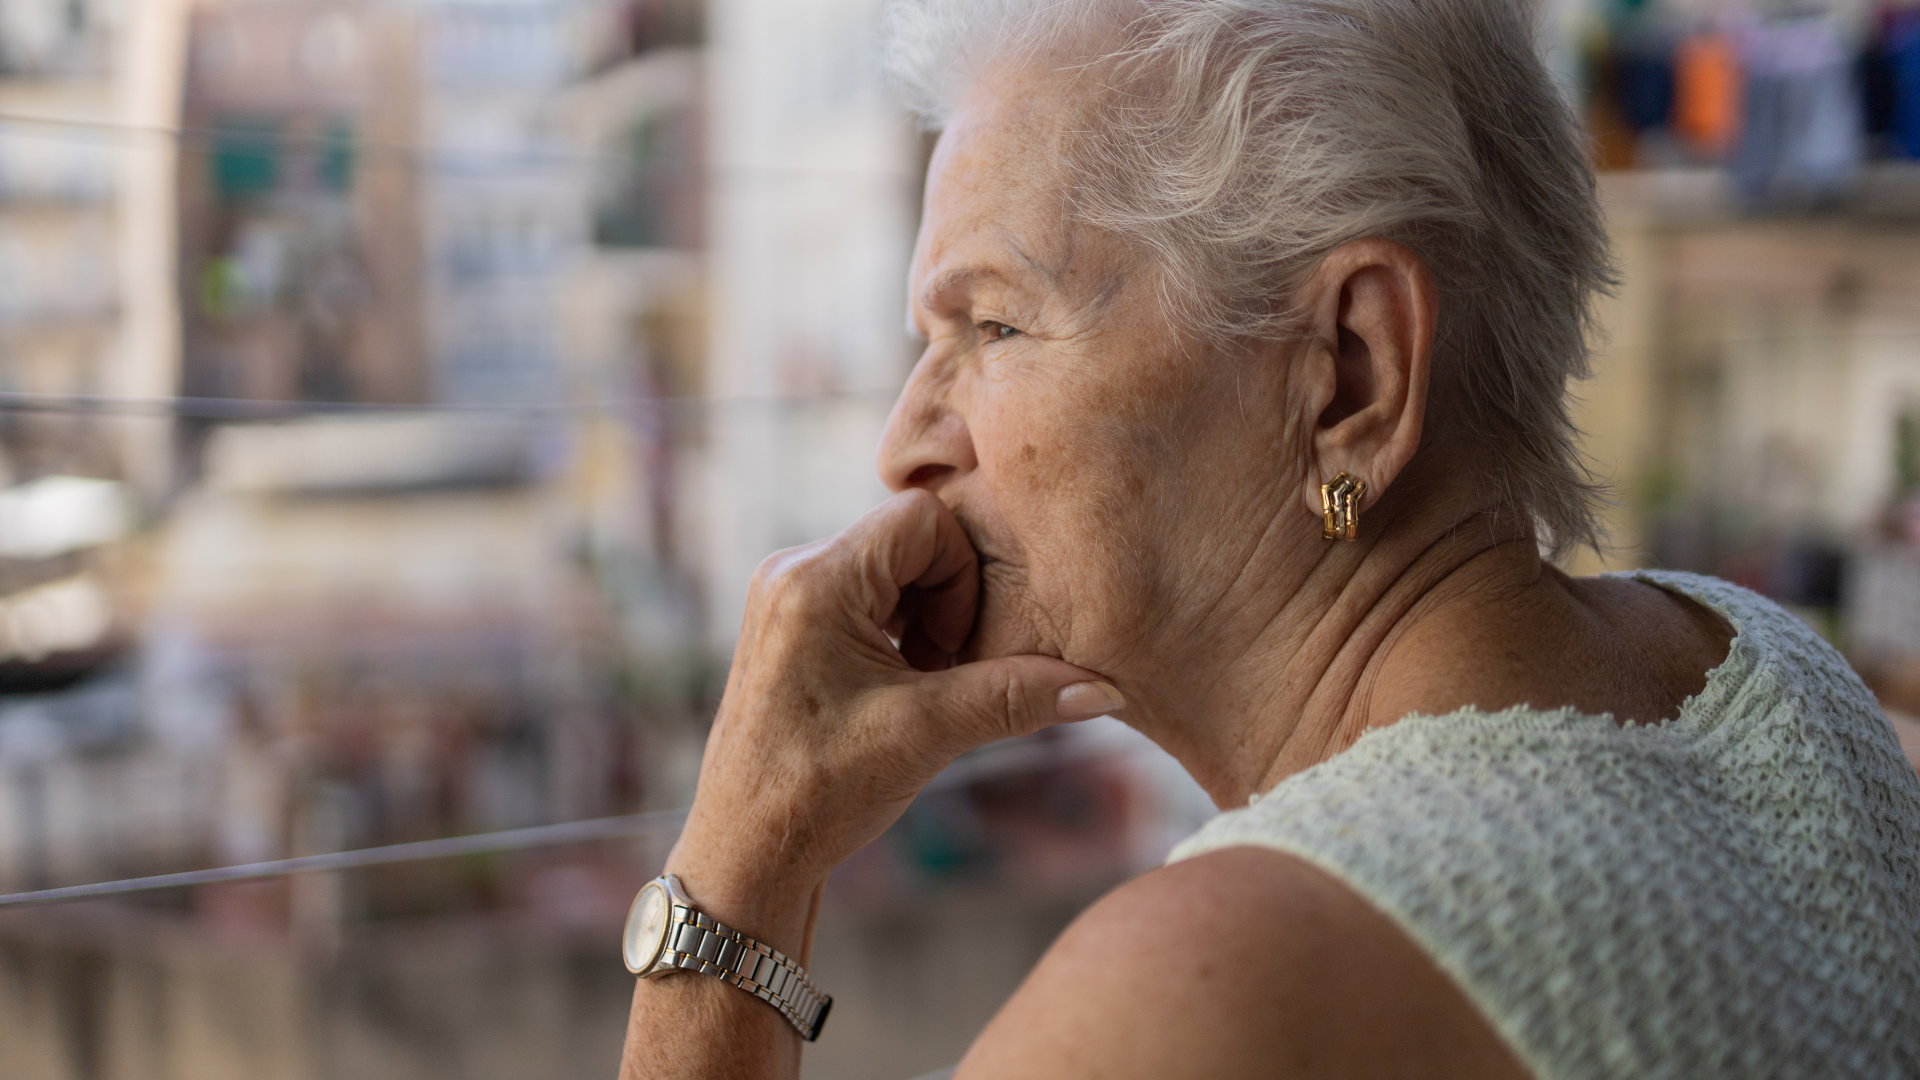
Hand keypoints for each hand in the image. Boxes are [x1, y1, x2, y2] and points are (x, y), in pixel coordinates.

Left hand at [663, 489, 1122, 938]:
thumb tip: (1104, 690)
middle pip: (911, 541)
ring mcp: (789, 598)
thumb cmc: (817, 795)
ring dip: (927, 624)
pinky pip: (870, 598)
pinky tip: (902, 694)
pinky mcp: (793, 627)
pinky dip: (902, 637)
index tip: (954, 652)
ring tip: (922, 690)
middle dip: (948, 604)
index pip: (924, 520)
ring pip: (895, 572)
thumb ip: (1015, 697)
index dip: (962, 578)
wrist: (746, 855)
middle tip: (944, 676)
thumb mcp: (926, 735)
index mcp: (813, 578)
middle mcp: (793, 571)